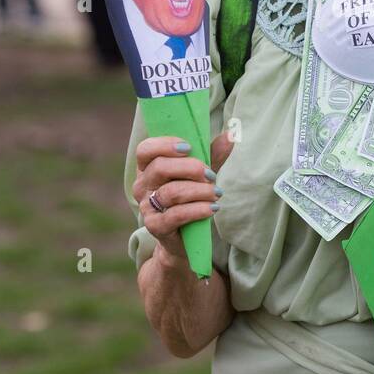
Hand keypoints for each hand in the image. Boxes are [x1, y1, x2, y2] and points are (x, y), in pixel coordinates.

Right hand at [132, 133, 233, 266]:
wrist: (185, 239)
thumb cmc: (190, 199)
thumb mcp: (200, 174)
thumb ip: (212, 155)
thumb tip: (232, 135)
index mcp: (148, 167)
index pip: (145, 149)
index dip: (165, 145)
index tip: (189, 147)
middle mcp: (142, 185)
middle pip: (160, 167)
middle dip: (190, 168)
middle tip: (210, 175)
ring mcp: (146, 207)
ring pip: (171, 192)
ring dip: (199, 190)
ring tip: (216, 193)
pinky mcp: (156, 227)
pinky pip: (176, 215)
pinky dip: (198, 209)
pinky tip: (212, 208)